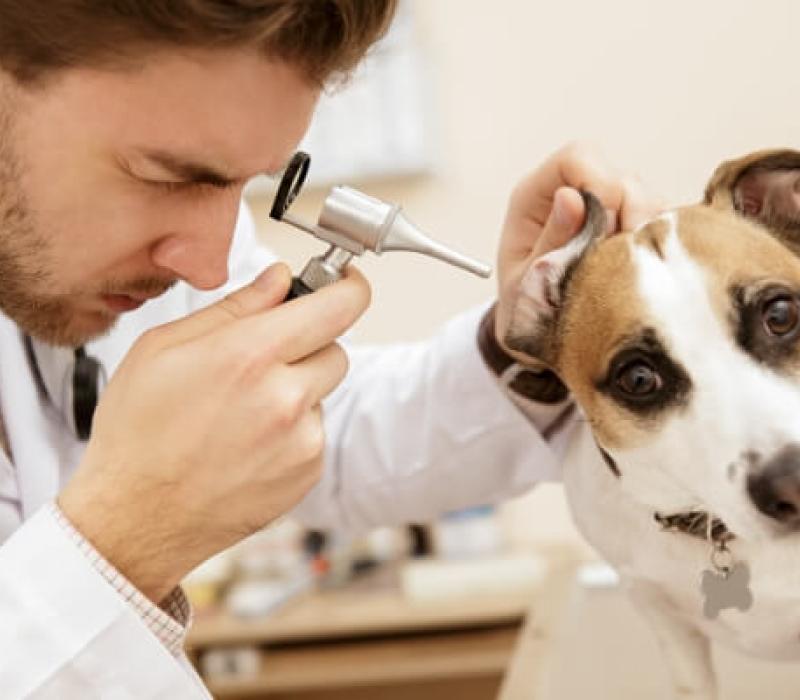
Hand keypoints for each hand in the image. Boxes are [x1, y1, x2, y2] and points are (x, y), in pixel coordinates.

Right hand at [58, 263, 369, 601]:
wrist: (135, 517)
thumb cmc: (139, 432)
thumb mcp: (164, 348)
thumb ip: (235, 307)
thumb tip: (278, 279)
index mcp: (250, 355)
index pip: (339, 306)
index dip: (348, 287)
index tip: (345, 284)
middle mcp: (286, 397)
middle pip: (336, 347)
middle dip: (307, 344)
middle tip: (262, 361)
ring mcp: (302, 439)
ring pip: (323, 391)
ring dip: (298, 389)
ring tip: (244, 412)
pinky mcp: (308, 472)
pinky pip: (316, 431)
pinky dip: (294, 430)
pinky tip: (249, 443)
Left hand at [495, 141, 663, 355]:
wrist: (538, 337)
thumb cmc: (524, 308)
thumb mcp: (525, 285)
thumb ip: (549, 242)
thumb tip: (571, 198)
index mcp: (535, 197)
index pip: (576, 158)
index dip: (599, 184)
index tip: (606, 229)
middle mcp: (573, 194)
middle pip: (620, 177)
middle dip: (630, 215)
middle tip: (620, 260)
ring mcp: (606, 211)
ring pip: (646, 198)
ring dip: (644, 234)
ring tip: (626, 272)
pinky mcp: (630, 230)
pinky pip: (660, 223)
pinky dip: (657, 245)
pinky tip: (640, 272)